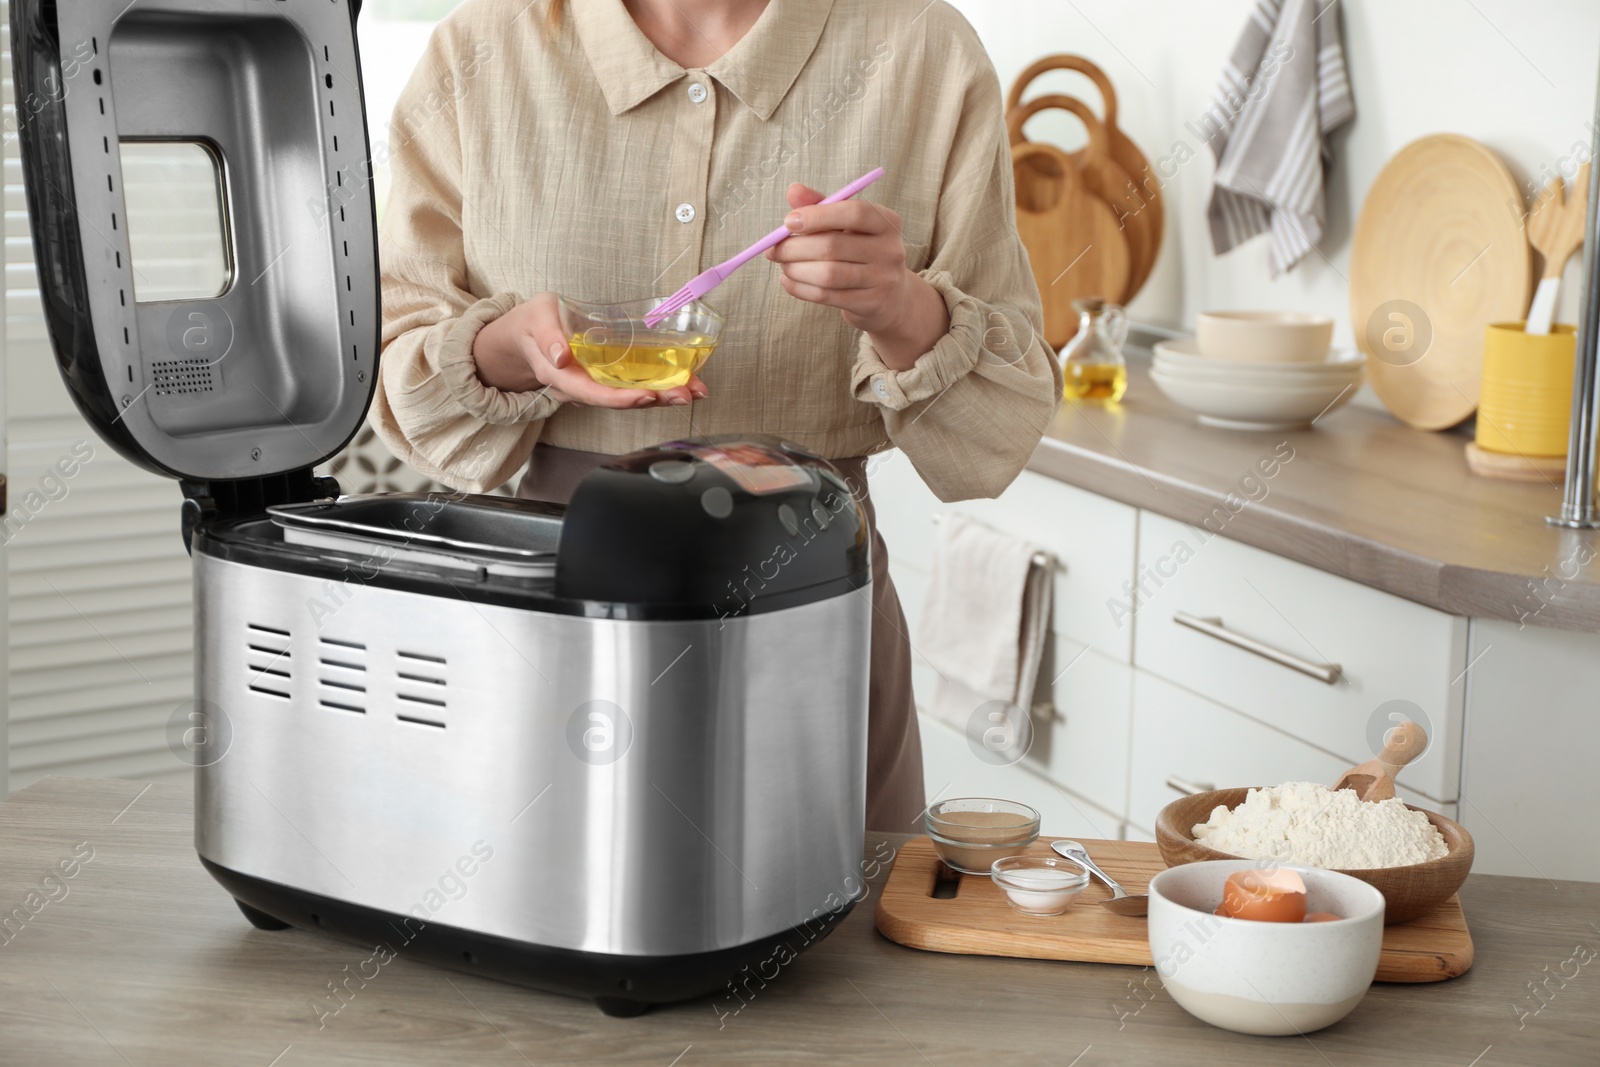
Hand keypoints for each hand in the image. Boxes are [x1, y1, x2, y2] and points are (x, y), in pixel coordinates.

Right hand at [472, 292, 708, 407]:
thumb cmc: (532, 323)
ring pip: (631, 396)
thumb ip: (546, 336)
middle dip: (655, 400)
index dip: (620, 398)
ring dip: (665, 395)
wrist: (527, 335)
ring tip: (695, 390)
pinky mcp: (607, 379)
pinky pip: (633, 386)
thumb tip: (561, 355)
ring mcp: (595, 386)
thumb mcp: (534, 319)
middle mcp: (580, 388)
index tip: (647, 396)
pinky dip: (660, 385)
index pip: (592, 394)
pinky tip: (685, 382)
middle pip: (619, 401)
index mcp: (561, 376)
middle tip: (686, 394)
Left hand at [766, 183, 948, 369]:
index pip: (854, 212)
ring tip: (783, 265)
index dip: (818, 216)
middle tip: (773, 249)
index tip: (788, 222)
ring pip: (828, 274)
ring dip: (796, 269)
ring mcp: (883, 279)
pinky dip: (800, 288)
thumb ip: (821, 206)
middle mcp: (889, 250)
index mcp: (886, 222)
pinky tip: (789, 281)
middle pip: (834, 245)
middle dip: (795, 247)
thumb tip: (794, 190)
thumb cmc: (861, 252)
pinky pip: (826, 296)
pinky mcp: (871, 304)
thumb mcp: (847, 225)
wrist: (891, 297)